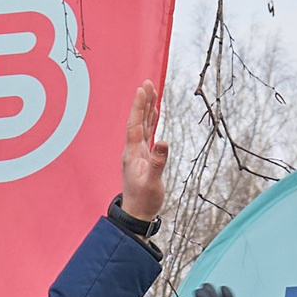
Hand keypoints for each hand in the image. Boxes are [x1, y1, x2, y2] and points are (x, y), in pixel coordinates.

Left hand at [118, 81, 166, 224]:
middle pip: (138, 120)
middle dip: (143, 101)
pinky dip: (151, 120)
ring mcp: (138, 152)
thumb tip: (164, 142)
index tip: (142, 89)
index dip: (138, 107)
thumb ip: (158, 163)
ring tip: (151, 91)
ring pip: (143, 124)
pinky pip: (147, 133)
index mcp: (133, 153)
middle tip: (147, 83)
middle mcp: (133, 150)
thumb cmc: (144, 200)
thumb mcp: (152, 183)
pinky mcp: (144, 156)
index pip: (135, 125)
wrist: (137, 214)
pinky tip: (154, 112)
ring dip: (147, 108)